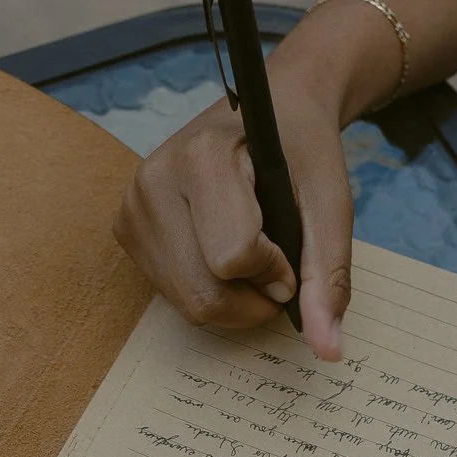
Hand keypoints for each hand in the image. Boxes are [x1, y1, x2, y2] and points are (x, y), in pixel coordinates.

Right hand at [115, 77, 356, 356]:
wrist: (272, 106)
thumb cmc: (303, 148)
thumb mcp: (330, 203)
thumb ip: (327, 275)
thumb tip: (327, 350)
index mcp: (201, 156)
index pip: (233, 258)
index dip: (275, 270)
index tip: (293, 247)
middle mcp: (153, 181)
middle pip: (203, 295)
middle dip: (252, 300)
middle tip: (279, 267)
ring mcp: (132, 207)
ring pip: (186, 303)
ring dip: (233, 299)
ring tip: (254, 256)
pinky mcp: (126, 229)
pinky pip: (171, 294)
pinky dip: (209, 290)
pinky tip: (222, 253)